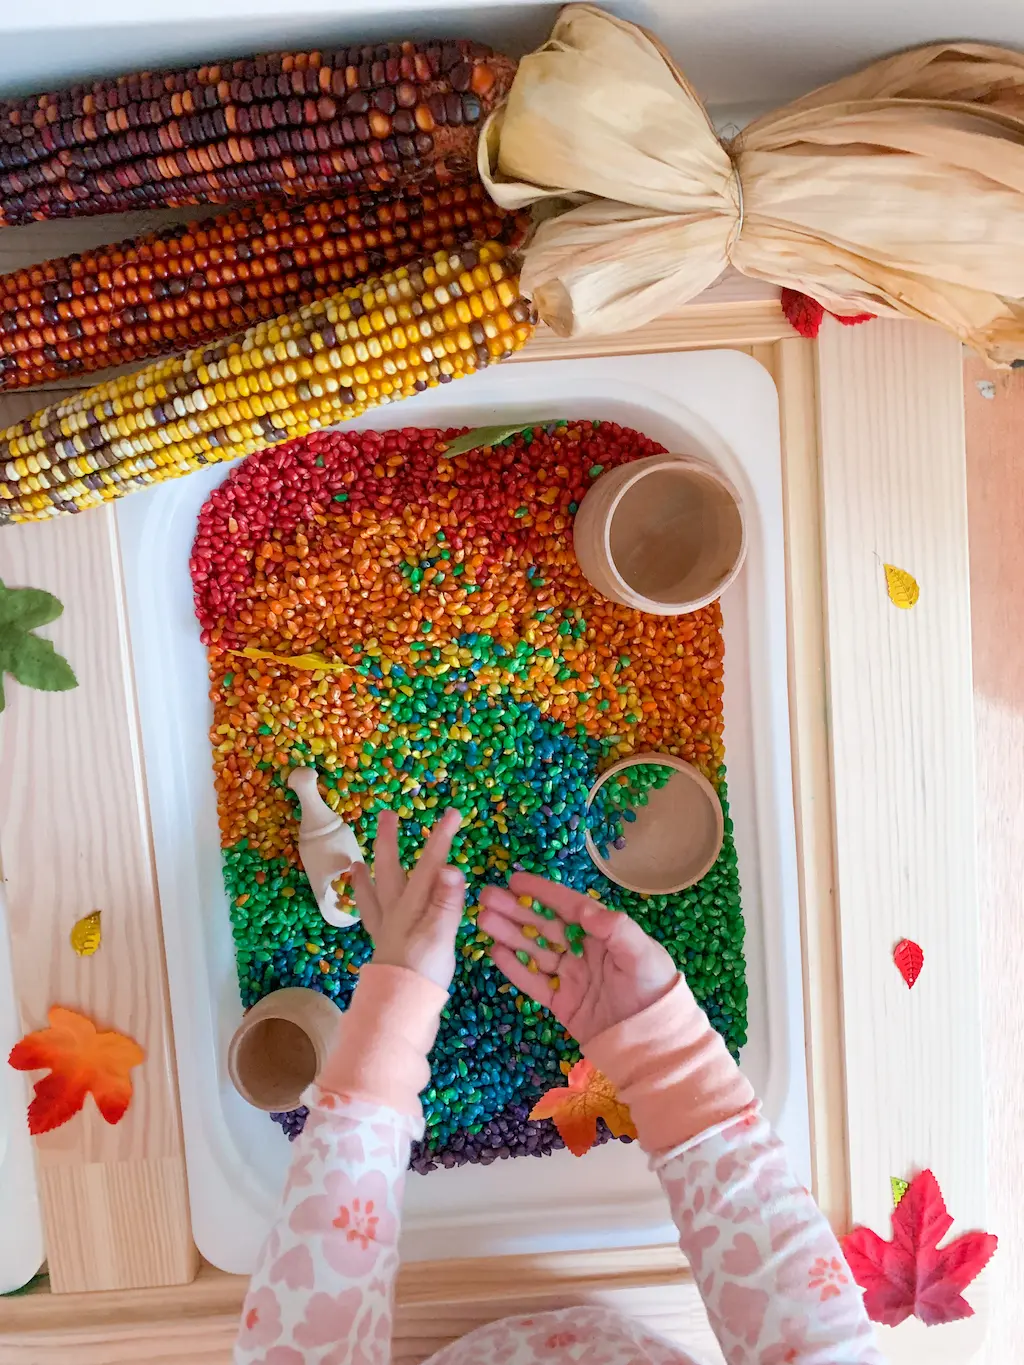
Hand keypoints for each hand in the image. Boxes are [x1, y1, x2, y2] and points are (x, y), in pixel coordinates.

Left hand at [351, 807, 465, 991]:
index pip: (430, 865)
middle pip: (390, 870)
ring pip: (372, 896)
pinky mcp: (385, 948)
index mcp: (412, 906)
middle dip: (389, 842)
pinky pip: (371, 920)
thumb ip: (445, 902)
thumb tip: (450, 867)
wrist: (400, 1012)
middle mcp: (395, 913)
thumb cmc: (422, 973)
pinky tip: (370, 910)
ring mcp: (387, 930)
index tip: (452, 812)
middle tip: (387, 816)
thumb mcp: (440, 936)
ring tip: (355, 864)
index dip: (441, 838)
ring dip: (366, 877)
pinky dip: (367, 909)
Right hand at [479, 872, 677, 1046]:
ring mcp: (571, 977)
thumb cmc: (654, 992)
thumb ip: (617, 930)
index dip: (542, 892)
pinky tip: (495, 951)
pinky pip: (534, 982)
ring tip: (483, 919)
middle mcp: (583, 951)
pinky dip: (515, 968)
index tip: (515, 880)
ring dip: (509, 934)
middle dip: (516, 910)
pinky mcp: (562, 1003)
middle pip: (544, 926)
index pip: (568, 907)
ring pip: (534, 950)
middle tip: (487, 896)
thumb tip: (586, 910)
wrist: (655, 1043)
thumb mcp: (643, 956)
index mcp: (603, 935)